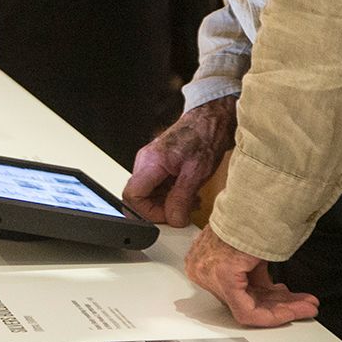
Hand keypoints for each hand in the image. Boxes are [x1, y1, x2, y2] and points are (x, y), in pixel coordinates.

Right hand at [123, 95, 237, 227]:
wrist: (209, 122)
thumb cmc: (203, 138)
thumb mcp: (196, 173)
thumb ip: (181, 198)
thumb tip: (173, 219)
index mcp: (150, 162)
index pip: (132, 196)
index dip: (148, 212)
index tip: (167, 216)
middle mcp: (145, 163)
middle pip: (139, 198)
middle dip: (160, 210)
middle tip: (181, 212)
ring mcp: (150, 164)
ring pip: (148, 195)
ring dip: (167, 205)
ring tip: (188, 203)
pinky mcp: (158, 167)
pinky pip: (157, 188)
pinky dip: (170, 197)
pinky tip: (187, 195)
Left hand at [185, 225, 318, 327]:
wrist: (259, 204)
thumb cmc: (252, 217)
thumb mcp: (248, 250)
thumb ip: (250, 273)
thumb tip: (265, 288)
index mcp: (200, 258)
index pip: (234, 289)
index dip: (266, 296)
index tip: (288, 296)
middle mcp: (200, 269)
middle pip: (244, 298)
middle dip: (279, 303)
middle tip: (304, 303)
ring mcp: (209, 274)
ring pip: (250, 306)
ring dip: (285, 308)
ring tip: (308, 305)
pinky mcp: (223, 278)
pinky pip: (249, 311)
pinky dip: (278, 312)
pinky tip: (300, 307)